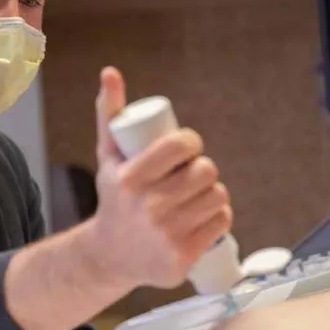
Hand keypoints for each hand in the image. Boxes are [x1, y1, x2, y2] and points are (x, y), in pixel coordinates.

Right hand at [85, 67, 232, 289]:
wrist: (110, 256)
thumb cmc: (114, 198)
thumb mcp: (107, 156)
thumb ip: (109, 113)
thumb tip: (111, 72)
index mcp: (130, 179)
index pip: (181, 145)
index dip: (191, 143)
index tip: (187, 148)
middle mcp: (149, 208)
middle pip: (206, 171)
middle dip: (203, 169)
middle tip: (193, 174)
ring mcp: (167, 235)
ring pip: (218, 196)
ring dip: (213, 192)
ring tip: (197, 194)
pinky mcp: (183, 256)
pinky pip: (221, 223)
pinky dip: (219, 217)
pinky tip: (205, 216)